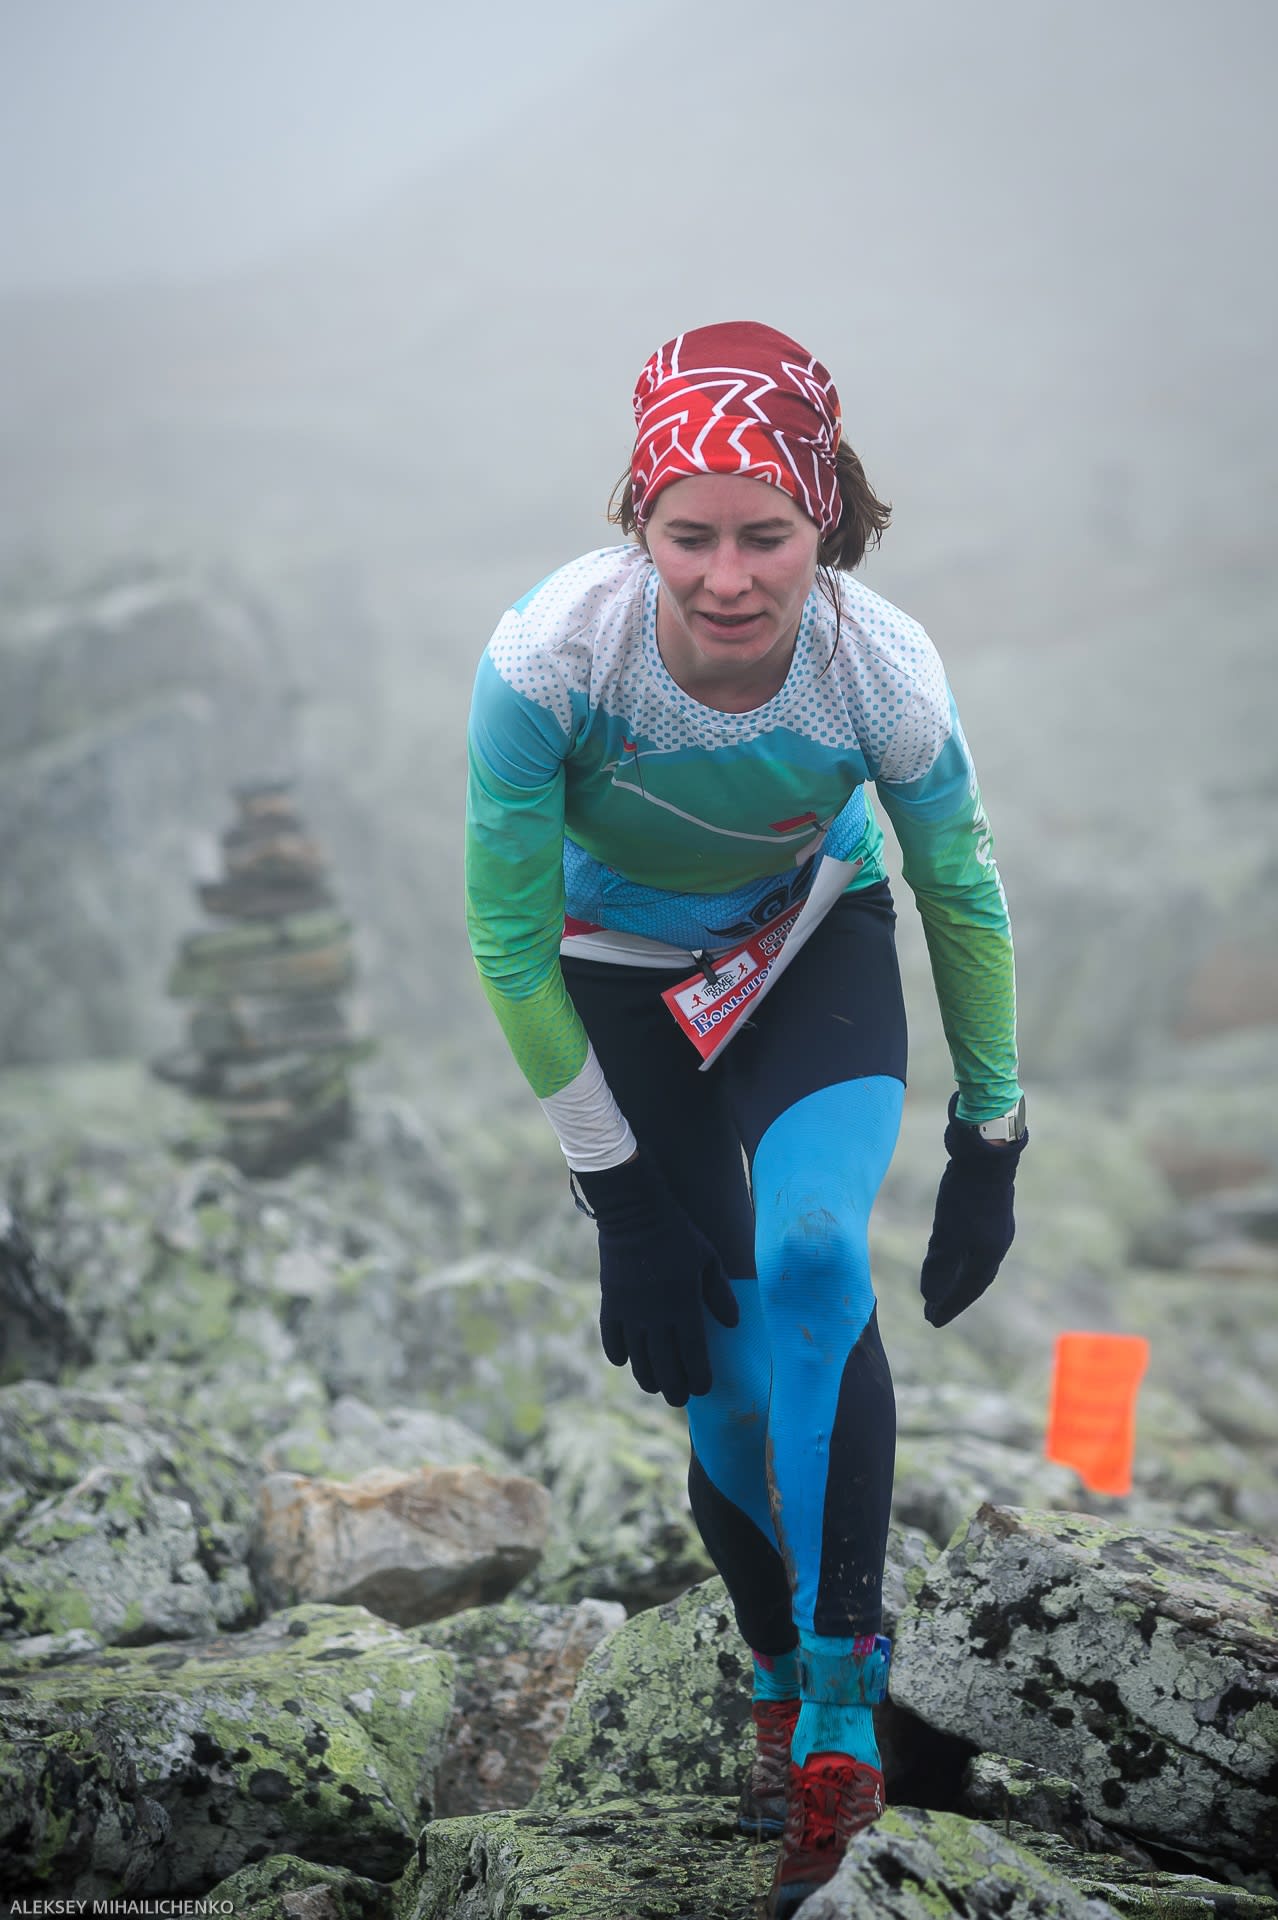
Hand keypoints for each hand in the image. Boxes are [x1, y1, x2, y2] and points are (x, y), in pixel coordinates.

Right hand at [571, 1150, 738, 1405]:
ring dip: (647, 1378)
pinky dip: (618, 1355)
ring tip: (656, 1386)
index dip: (699, 1378)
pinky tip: (625, 1362)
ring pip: (637, 1359)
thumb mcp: (708, 1260)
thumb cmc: (678, 1235)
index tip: (703, 1389)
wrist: (634, 1214)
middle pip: (664, 1366)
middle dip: (674, 1388)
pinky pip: (611, 1339)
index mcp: (684, 1306)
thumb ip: (721, 1294)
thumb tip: (733, 1325)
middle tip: (680, 1399)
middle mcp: (656, 1316)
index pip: (693, 1356)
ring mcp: (630, 1312)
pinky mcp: (610, 1303)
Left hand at [919, 1095, 1027, 1327]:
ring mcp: (994, 1225)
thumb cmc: (966, 1195)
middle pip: (973, 1278)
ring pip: (974, 1260)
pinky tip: (950, 1249)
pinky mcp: (987, 1209)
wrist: (987, 1153)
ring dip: (956, 1275)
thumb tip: (930, 1295)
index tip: (931, 1320)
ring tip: (939, 1284)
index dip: (949, 1306)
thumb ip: (939, 1264)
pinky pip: (972, 1242)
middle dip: (952, 1295)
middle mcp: (996, 1244)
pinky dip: (959, 1254)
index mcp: (989, 1255)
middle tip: (932, 1308)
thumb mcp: (947, 1232)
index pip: (968, 1290)